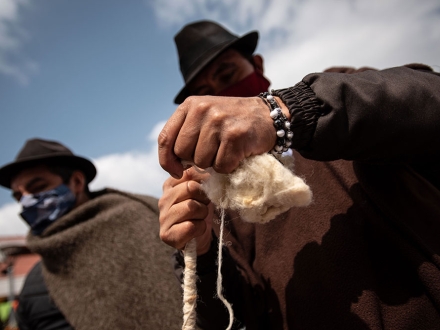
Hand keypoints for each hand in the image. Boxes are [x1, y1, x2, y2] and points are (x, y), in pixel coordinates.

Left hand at [158, 95, 284, 177]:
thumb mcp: (205, 117)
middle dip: (196, 160)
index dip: (166, 160)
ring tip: (227, 150)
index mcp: (190, 105)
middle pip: (182, 153)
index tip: (176, 171)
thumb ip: (186, 134)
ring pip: (202, 162)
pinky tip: (238, 154)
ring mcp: (218, 121)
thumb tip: (172, 165)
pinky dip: (229, 167)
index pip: (165, 138)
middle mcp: (202, 110)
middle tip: (213, 152)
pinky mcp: (234, 136)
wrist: (269, 116)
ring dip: (214, 163)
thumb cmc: (233, 122)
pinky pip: (221, 166)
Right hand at [158, 167, 213, 254]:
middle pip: (191, 187)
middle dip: (203, 198)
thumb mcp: (203, 190)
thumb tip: (207, 172)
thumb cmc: (201, 210)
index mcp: (170, 185)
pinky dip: (200, 228)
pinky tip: (195, 229)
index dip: (203, 181)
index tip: (203, 191)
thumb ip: (202, 177)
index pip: (189, 172)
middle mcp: (163, 199)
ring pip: (192, 207)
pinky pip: (191, 226)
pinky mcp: (166, 235)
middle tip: (202, 206)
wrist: (199, 237)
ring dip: (202, 214)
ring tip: (199, 218)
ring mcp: (163, 217)